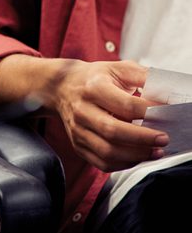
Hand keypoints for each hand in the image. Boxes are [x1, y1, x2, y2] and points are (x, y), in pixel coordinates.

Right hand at [49, 59, 167, 171]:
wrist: (62, 86)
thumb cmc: (96, 78)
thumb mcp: (118, 68)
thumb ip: (144, 77)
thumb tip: (169, 94)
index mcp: (94, 87)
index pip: (125, 104)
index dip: (150, 112)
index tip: (169, 115)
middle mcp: (82, 109)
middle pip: (113, 131)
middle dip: (144, 138)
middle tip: (164, 138)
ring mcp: (78, 129)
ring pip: (108, 151)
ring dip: (136, 155)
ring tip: (156, 151)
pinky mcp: (78, 144)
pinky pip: (102, 163)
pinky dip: (124, 163)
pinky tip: (137, 156)